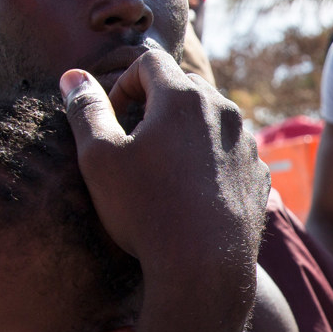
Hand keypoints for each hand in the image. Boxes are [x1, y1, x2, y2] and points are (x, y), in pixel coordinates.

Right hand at [59, 51, 265, 290]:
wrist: (205, 269)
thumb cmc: (146, 211)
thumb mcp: (99, 158)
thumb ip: (86, 109)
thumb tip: (73, 76)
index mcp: (185, 98)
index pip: (150, 62)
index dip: (123, 82)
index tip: (112, 118)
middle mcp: (225, 113)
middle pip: (185, 87)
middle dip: (156, 103)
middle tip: (134, 141)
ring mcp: (247, 146)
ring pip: (212, 121)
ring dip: (185, 133)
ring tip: (162, 170)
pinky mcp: (259, 177)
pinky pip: (230, 154)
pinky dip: (210, 161)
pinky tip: (191, 194)